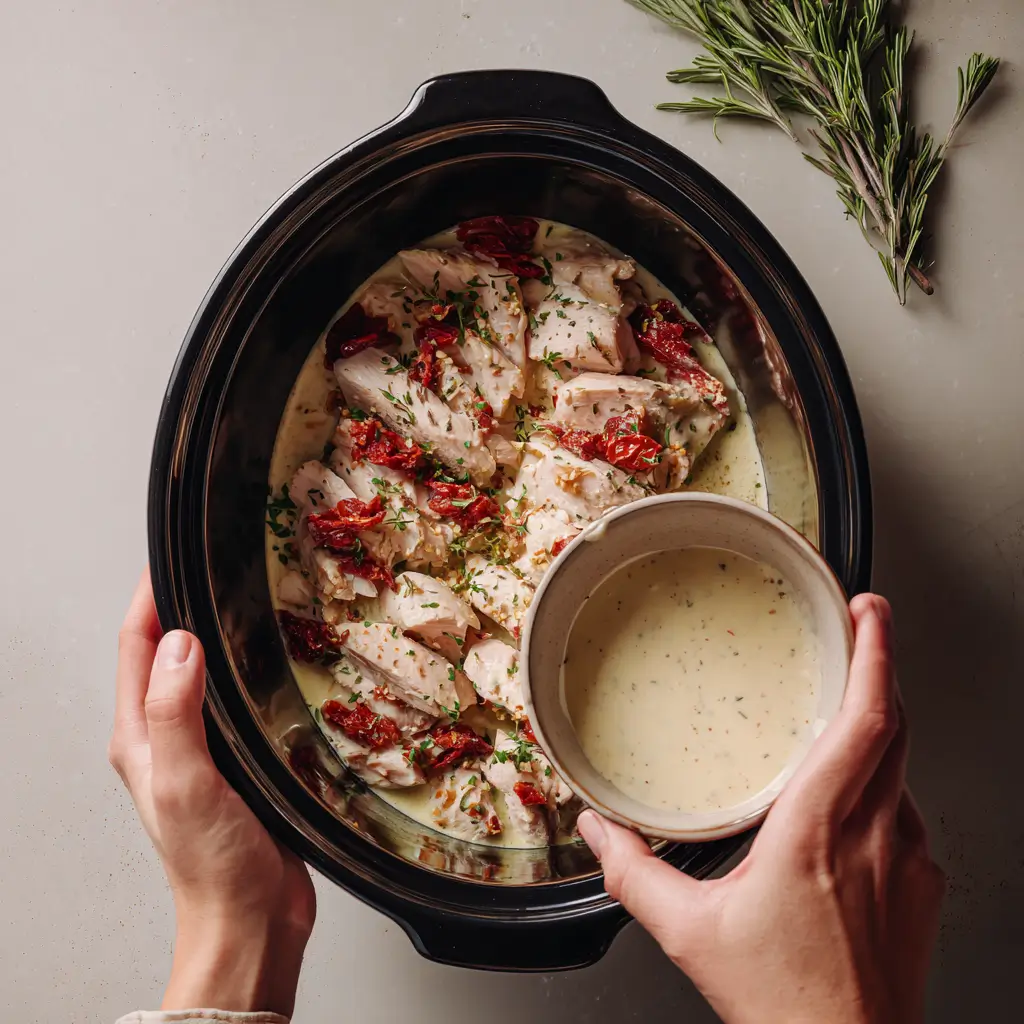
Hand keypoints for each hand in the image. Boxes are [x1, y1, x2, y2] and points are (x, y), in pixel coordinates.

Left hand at [110, 571, 315, 1016]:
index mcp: (140, 736)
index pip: (136, 647)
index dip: (150, 597)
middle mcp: (168, 735)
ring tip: (245, 600)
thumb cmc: (211, 865)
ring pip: (207, 671)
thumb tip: (179, 644)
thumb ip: (175, 712)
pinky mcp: (241, 757)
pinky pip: (241, 697)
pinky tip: (276, 659)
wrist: (250, 917)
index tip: (171, 557)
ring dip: (219, 634)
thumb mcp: (184, 783)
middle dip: (184, 605)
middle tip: (214, 567)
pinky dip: (251, 668)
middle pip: (168, 651)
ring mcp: (205, 746)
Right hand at [578, 595, 943, 1023]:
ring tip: (850, 704)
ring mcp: (909, 860)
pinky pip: (906, 811)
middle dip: (881, 665)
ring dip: (882, 725)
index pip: (868, 720)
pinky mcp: (924, 886)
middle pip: (895, 725)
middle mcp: (875, 835)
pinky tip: (853, 799)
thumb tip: (596, 829)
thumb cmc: (783, 1003)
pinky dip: (883, 783)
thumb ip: (634, 872)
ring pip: (904, 767)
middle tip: (862, 627)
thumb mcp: (691, 931)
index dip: (874, 655)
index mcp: (819, 830)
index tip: (868, 612)